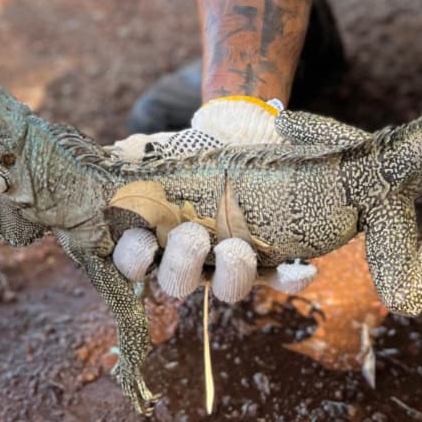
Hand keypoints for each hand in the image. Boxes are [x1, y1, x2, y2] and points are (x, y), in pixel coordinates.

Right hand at [109, 95, 317, 301]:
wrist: (231, 133)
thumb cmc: (184, 148)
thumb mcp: (153, 149)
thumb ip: (130, 156)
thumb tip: (116, 155)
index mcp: (153, 239)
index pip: (133, 266)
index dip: (135, 259)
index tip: (143, 236)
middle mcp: (188, 260)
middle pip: (177, 283)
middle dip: (183, 262)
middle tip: (193, 234)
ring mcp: (226, 262)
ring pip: (226, 289)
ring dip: (231, 273)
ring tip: (237, 247)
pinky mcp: (265, 257)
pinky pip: (277, 279)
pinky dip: (290, 279)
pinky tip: (304, 271)